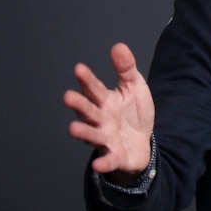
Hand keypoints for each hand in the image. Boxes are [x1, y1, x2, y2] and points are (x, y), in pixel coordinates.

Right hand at [64, 43, 154, 181]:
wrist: (143, 143)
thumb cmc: (133, 113)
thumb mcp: (133, 88)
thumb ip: (126, 69)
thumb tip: (118, 46)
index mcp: (105, 101)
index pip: (94, 89)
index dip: (87, 79)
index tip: (79, 69)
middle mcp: (101, 119)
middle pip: (88, 111)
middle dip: (79, 104)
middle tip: (68, 96)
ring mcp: (106, 138)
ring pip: (92, 135)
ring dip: (83, 132)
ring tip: (72, 128)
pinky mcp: (115, 156)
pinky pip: (108, 160)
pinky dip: (103, 162)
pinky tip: (98, 164)